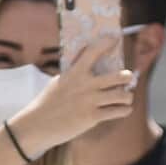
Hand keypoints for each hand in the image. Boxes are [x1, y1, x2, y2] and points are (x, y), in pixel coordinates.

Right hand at [9, 37, 133, 157]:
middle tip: (128, 77)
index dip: (106, 43)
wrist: (37, 125)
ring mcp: (90, 101)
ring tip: (126, 97)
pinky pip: (117, 111)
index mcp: (75, 73)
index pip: (93, 52)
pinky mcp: (92, 117)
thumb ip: (74, 72)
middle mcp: (86, 85)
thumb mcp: (59, 81)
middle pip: (118, 76)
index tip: (114, 39)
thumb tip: (85, 60)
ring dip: (127, 96)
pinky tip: (124, 109)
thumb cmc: (48, 102)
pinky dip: (124, 110)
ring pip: (122, 95)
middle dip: (127, 77)